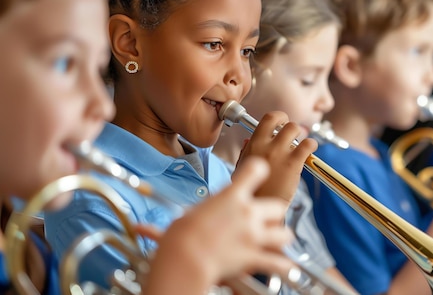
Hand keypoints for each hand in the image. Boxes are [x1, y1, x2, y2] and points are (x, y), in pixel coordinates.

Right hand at [143, 157, 293, 294]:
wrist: (185, 259)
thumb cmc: (178, 238)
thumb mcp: (180, 221)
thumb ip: (176, 222)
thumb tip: (143, 230)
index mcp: (231, 196)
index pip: (257, 169)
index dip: (259, 170)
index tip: (258, 173)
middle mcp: (248, 212)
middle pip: (278, 205)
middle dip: (273, 214)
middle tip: (265, 221)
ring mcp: (254, 234)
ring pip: (285, 233)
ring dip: (281, 238)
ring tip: (275, 242)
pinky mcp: (256, 256)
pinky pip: (280, 262)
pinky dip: (283, 266)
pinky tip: (284, 266)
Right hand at [236, 111, 317, 203]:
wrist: (261, 205)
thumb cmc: (251, 189)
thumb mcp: (242, 167)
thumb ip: (246, 152)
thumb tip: (248, 141)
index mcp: (254, 144)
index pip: (269, 118)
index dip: (278, 117)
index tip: (281, 122)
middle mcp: (267, 145)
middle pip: (286, 123)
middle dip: (292, 126)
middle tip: (293, 135)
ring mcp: (281, 153)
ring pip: (296, 130)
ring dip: (302, 134)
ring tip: (302, 144)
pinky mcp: (293, 163)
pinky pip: (308, 144)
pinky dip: (312, 144)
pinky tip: (310, 149)